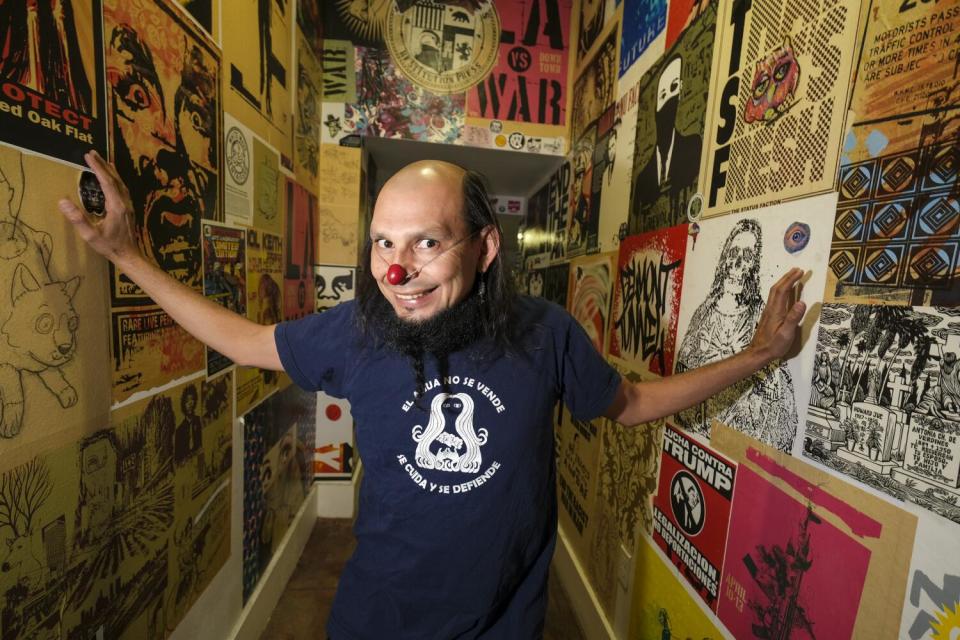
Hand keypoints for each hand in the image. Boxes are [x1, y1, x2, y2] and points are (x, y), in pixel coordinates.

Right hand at [58, 150, 140, 264]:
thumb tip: (62, 201)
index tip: (88, 156)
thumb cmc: (109, 246)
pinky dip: (115, 179)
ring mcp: (128, 205)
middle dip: (103, 165)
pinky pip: (122, 189)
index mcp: (116, 206)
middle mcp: (124, 203)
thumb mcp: (90, 235)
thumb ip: (77, 218)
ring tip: (102, 160)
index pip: (106, 181)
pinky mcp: (128, 209)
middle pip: (115, 179)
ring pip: (120, 183)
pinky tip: (112, 179)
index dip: (97, 167)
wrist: (128, 255)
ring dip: (110, 171)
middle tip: (92, 153)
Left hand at [749, 267, 806, 363]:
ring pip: (774, 292)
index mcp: (776, 311)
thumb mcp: (786, 333)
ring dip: (783, 282)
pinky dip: (781, 290)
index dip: (791, 279)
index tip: (800, 272)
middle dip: (787, 277)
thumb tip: (802, 302)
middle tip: (797, 269)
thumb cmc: (773, 345)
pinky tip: (785, 293)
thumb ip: (793, 318)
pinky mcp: (769, 316)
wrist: (758, 353)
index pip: (783, 290)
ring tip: (792, 276)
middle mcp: (771, 308)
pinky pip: (775, 297)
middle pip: (777, 288)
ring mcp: (768, 311)